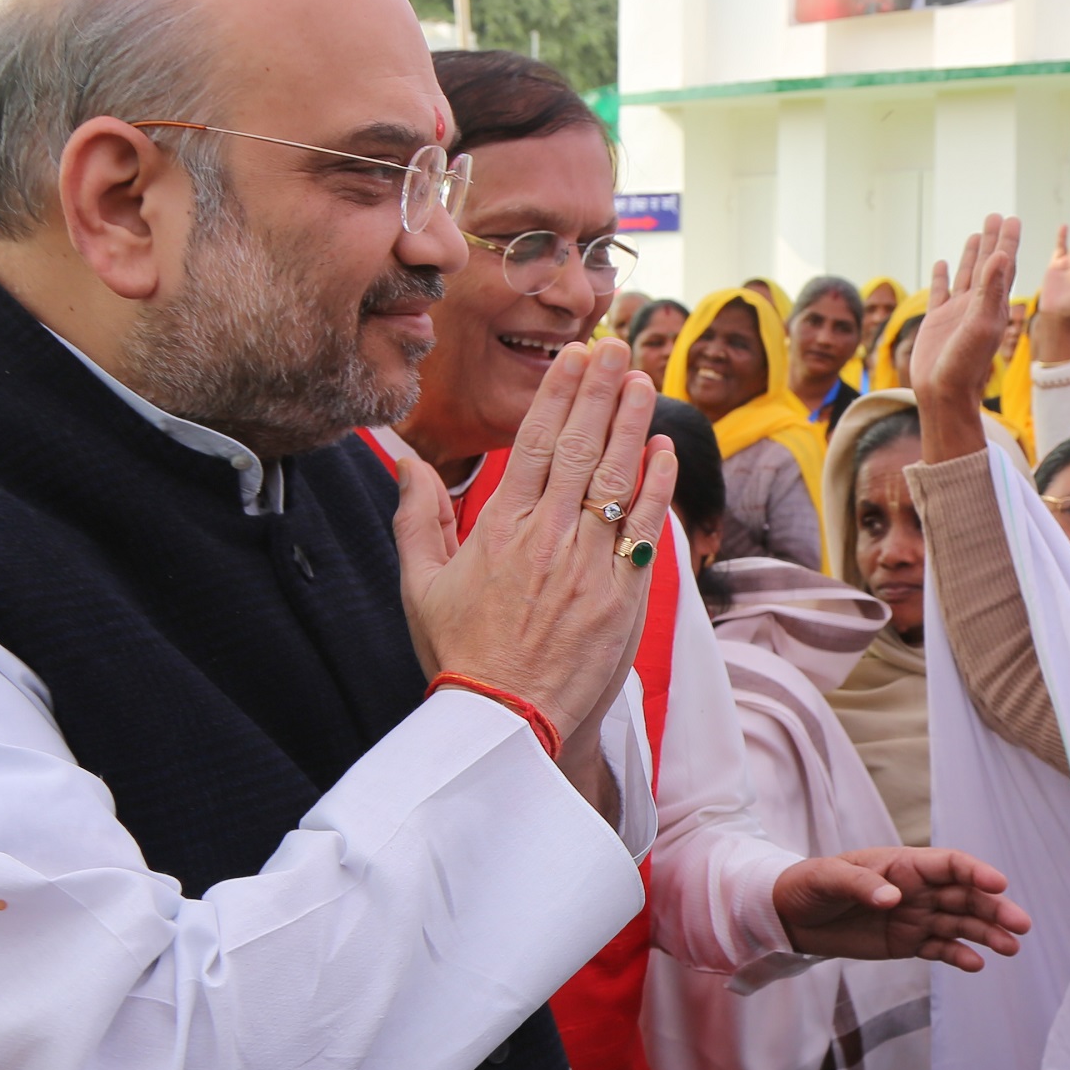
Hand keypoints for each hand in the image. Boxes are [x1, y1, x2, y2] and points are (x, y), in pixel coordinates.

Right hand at [396, 340, 675, 740]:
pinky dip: (655, 485)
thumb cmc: (461, 655)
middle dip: (600, 390)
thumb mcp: (420, 585)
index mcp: (500, 527)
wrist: (506, 724)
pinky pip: (644, 528)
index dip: (559, 394)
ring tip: (642, 380)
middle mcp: (548, 535)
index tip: (576, 356)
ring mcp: (589, 564)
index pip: (534, 442)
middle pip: (581, 446)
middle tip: (617, 345)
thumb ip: (417, 517)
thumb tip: (408, 462)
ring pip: (616, 478)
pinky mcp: (623, 595)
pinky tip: (661, 448)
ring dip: (631, 424)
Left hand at [773, 847, 1030, 971]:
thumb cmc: (809, 885)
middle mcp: (917, 889)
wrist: (791, 917)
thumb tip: (894, 899)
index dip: (976, 872)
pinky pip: (940, 948)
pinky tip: (978, 964)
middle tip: (1021, 924)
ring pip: (960, 924)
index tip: (999, 884)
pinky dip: (960, 955)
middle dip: (994, 909)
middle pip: (965, 896)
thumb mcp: (829, 878)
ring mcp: (915, 916)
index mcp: (903, 864)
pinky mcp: (907, 942)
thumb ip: (863, 885)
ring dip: (987, 934)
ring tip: (1011, 948)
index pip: (949, 864)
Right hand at [910, 217, 1023, 459]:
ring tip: (977, 232)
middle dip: (993, 240)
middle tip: (997, 216)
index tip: (1012, 218)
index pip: (1004, 266)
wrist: (943, 394)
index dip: (1008, 242)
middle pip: (988, 265)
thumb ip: (991, 290)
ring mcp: (957, 313)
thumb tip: (1002, 255)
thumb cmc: (966, 365)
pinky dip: (942, 277)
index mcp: (994, 305)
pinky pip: (940, 292)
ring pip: (967, 275)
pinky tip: (943, 263)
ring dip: (972, 254)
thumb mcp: (982, 324)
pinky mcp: (937, 321)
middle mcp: (978, 305)